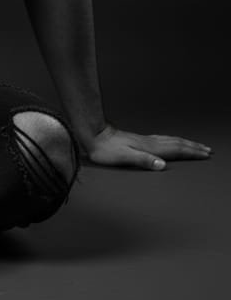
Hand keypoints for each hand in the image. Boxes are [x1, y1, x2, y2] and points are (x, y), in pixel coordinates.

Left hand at [80, 123, 212, 169]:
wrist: (93, 134)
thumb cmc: (105, 149)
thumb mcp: (123, 157)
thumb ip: (143, 161)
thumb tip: (162, 165)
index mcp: (149, 148)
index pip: (176, 150)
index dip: (191, 153)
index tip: (205, 154)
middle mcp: (149, 142)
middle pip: (177, 143)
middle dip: (193, 147)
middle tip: (207, 150)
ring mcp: (144, 140)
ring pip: (170, 140)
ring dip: (185, 143)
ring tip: (195, 145)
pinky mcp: (139, 140)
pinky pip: (162, 140)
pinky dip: (173, 141)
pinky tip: (170, 142)